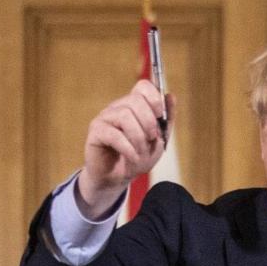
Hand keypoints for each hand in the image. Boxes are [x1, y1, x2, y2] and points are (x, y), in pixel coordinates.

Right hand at [77, 80, 172, 216]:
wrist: (117, 179)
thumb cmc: (136, 158)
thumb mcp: (158, 141)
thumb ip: (166, 121)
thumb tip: (171, 96)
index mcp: (133, 106)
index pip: (143, 86)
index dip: (154, 97)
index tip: (160, 116)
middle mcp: (117, 108)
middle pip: (135, 100)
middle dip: (149, 122)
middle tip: (153, 138)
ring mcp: (105, 118)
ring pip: (125, 116)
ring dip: (138, 137)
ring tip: (141, 152)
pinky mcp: (96, 132)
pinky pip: (114, 134)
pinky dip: (128, 148)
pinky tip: (133, 158)